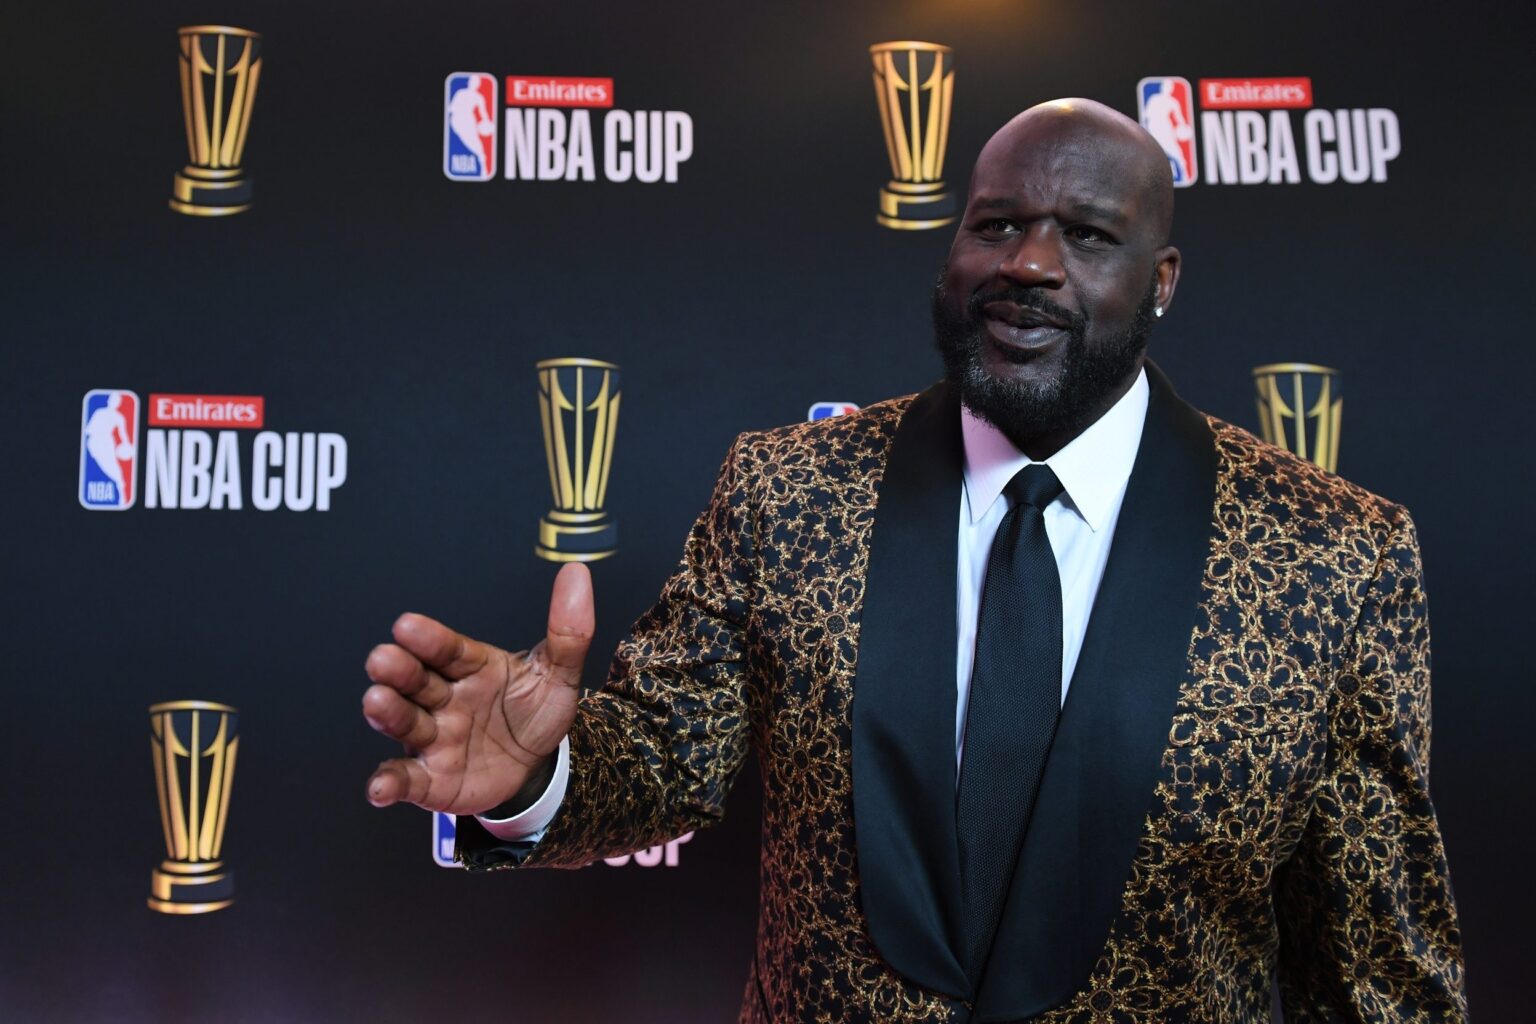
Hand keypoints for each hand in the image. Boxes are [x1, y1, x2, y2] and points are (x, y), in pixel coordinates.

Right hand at [362, 563, 593, 814]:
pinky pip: (405, 779)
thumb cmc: (534, 711)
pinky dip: (388, 782)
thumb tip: (576, 573)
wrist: (535, 766)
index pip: (448, 649)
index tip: (408, 625)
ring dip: (387, 713)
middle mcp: (443, 698)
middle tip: (383, 659)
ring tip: (376, 702)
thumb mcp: (558, 674)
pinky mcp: (429, 778)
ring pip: (405, 722)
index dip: (429, 639)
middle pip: (416, 680)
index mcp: (471, 667)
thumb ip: (567, 631)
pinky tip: (379, 787)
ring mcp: (433, 738)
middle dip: (398, 670)